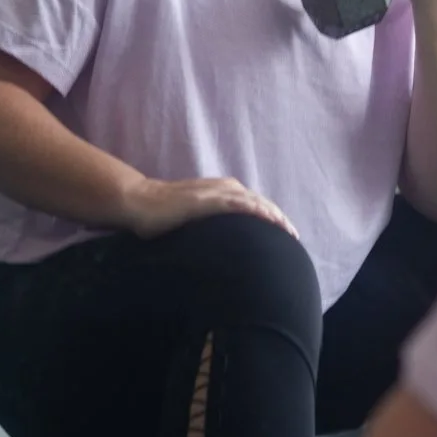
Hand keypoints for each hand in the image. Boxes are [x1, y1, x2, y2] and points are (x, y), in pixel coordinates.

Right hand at [121, 175, 298, 240]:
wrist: (140, 203)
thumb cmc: (166, 214)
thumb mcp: (197, 219)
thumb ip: (215, 227)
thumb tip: (226, 248)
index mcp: (226, 191)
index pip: (258, 205)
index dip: (275, 218)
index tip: (289, 236)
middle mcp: (225, 188)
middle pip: (262, 203)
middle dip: (281, 219)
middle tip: (296, 238)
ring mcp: (215, 192)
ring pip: (254, 202)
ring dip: (274, 215)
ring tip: (288, 232)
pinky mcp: (205, 200)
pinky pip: (236, 203)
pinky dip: (253, 210)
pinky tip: (266, 219)